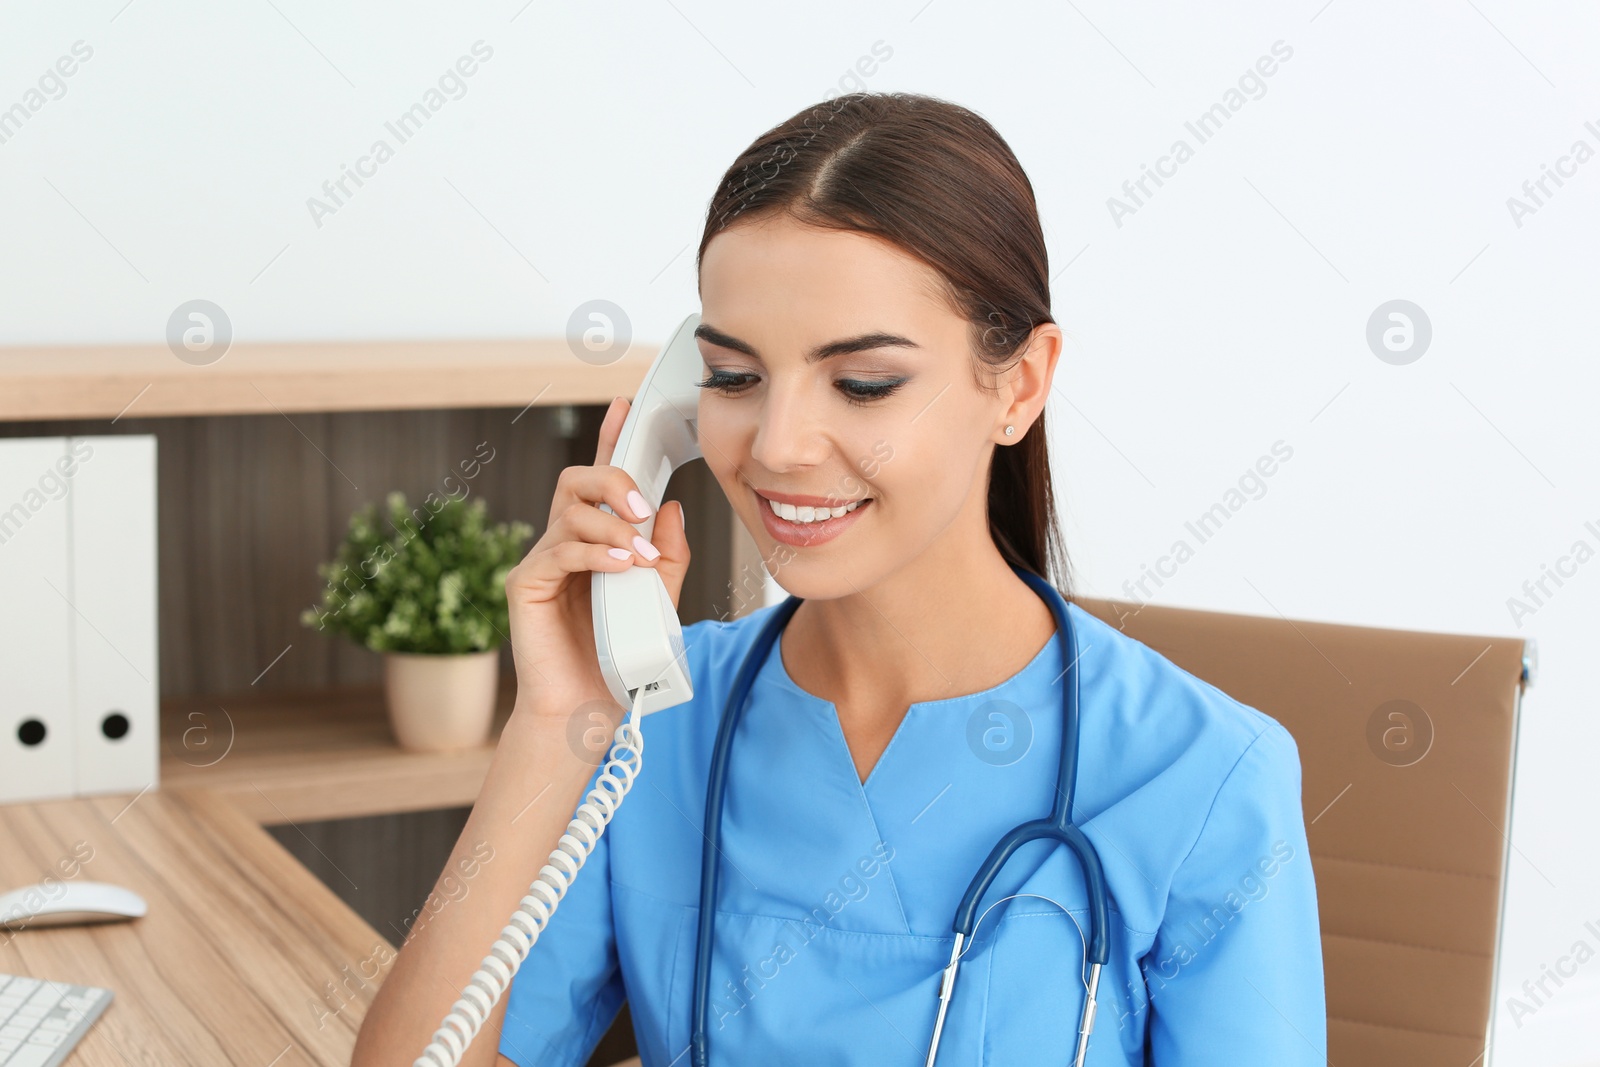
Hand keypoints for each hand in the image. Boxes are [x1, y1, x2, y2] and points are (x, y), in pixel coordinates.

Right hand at [502, 397, 690, 715]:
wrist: (586, 709)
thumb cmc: (620, 657)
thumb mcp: (659, 600)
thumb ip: (668, 556)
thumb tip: (671, 508)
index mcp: (594, 539)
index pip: (599, 478)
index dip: (609, 438)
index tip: (624, 405)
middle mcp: (563, 542)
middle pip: (576, 480)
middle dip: (613, 480)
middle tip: (645, 506)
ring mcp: (542, 562)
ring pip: (569, 512)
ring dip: (612, 527)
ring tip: (638, 554)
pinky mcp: (525, 586)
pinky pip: (558, 551)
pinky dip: (594, 553)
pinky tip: (619, 566)